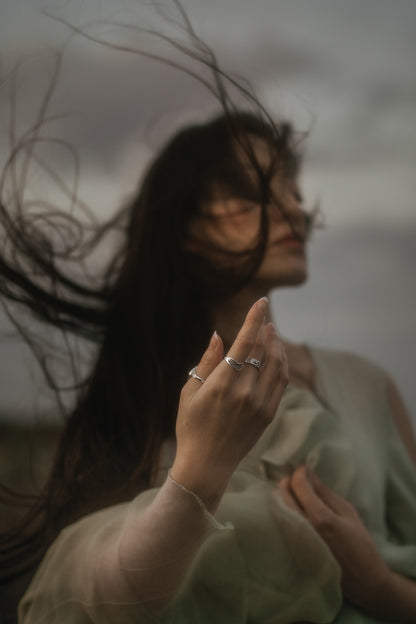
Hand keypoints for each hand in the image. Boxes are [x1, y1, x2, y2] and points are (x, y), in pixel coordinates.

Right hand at [171, 297, 287, 509]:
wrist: (206, 465)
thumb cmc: (191, 427)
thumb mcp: (189, 392)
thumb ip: (206, 362)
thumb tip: (218, 335)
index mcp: (222, 383)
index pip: (244, 342)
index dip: (253, 319)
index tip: (260, 302)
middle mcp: (245, 391)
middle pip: (262, 350)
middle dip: (264, 329)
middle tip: (264, 318)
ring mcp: (259, 404)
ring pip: (276, 365)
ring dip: (276, 345)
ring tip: (272, 333)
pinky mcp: (267, 414)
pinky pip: (281, 383)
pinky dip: (282, 365)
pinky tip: (277, 356)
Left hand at [276, 466, 390, 612]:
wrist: (363, 581)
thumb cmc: (360, 545)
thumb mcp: (348, 513)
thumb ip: (326, 492)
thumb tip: (310, 474)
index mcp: (321, 518)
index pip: (298, 486)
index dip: (299, 472)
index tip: (304, 468)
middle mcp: (304, 528)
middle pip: (283, 495)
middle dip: (288, 481)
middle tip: (297, 478)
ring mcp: (295, 540)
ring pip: (278, 508)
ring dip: (283, 495)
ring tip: (295, 491)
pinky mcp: (292, 549)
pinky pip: (281, 522)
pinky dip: (283, 510)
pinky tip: (293, 507)